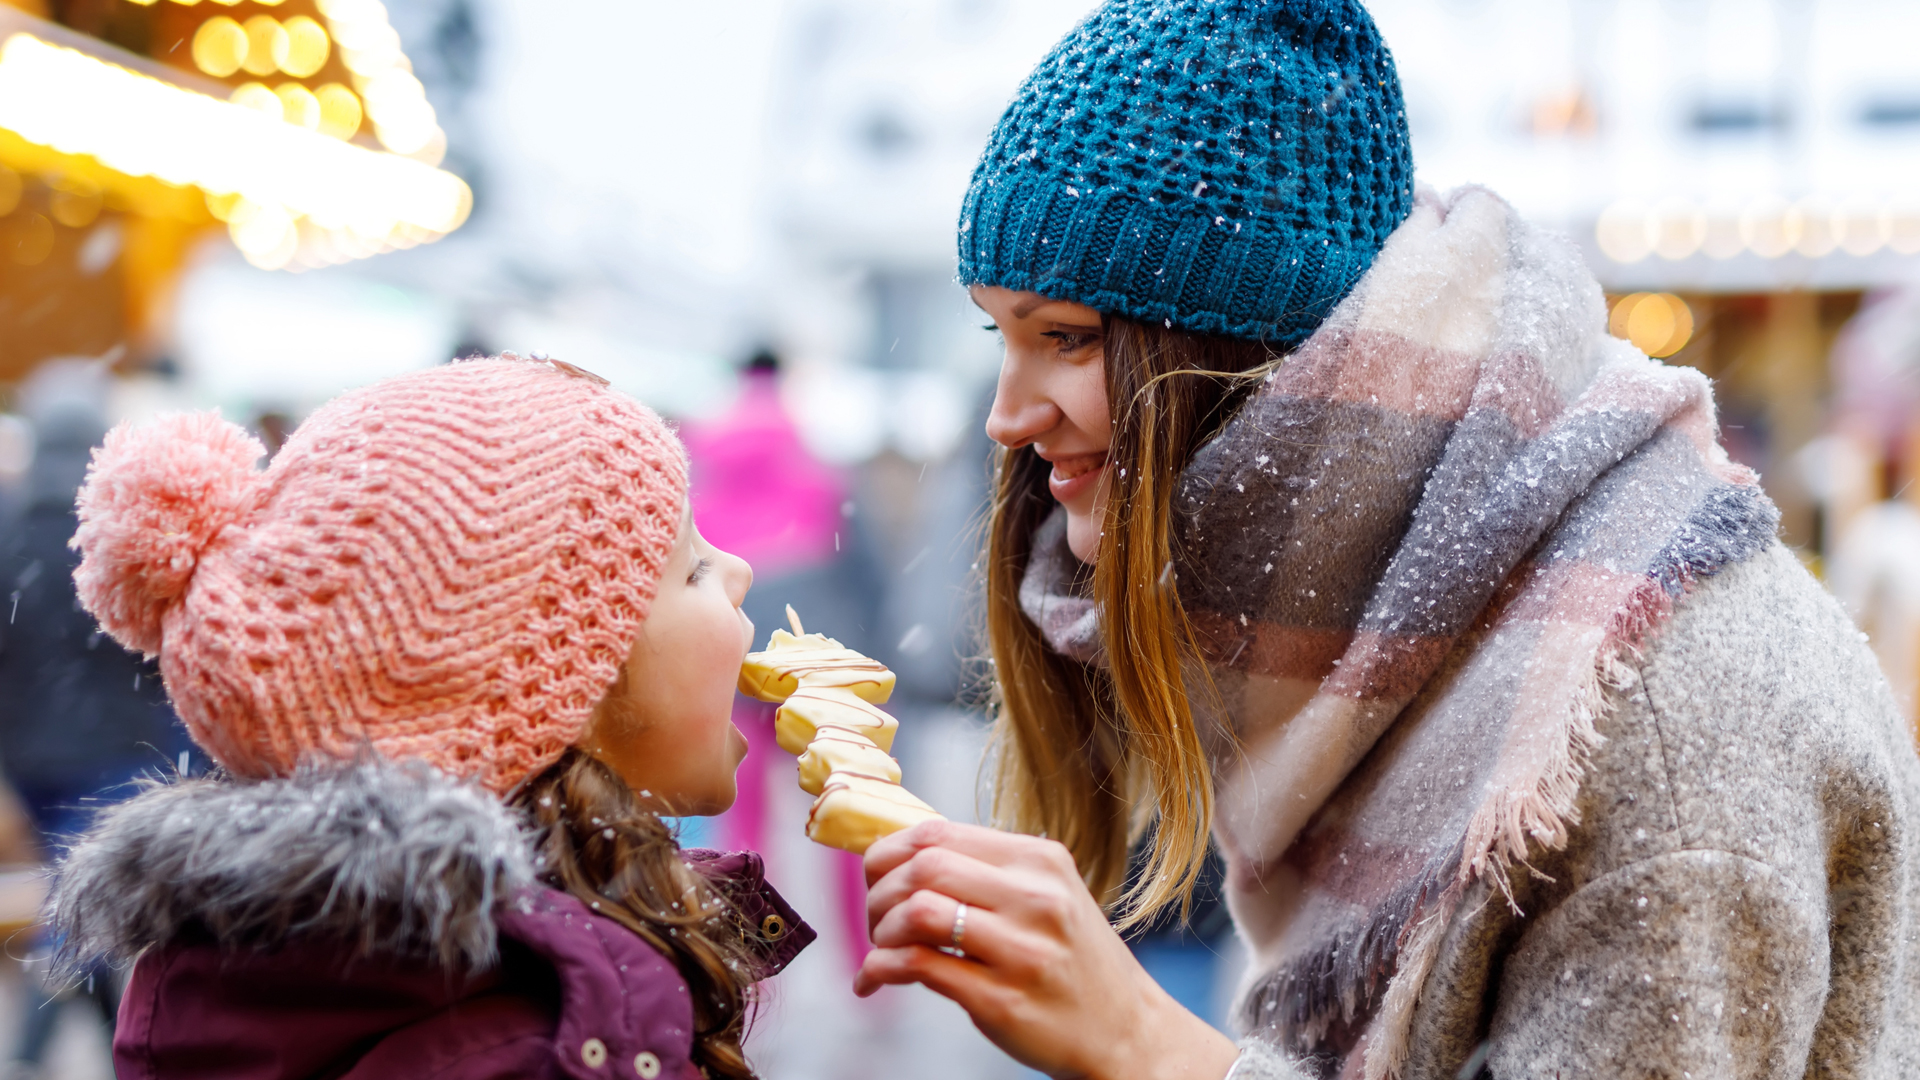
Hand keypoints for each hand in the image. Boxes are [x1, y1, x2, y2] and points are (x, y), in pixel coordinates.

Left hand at [855, 820, 1238, 1079]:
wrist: (1127, 1031)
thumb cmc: (1073, 960)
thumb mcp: (1048, 896)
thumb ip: (987, 871)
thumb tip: (899, 857)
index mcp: (1041, 861)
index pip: (939, 832)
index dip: (888, 852)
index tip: (875, 876)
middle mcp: (1036, 898)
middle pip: (924, 867)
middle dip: (879, 892)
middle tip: (875, 919)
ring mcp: (1022, 950)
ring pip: (918, 912)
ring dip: (880, 931)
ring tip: (882, 949)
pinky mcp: (1003, 1000)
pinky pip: (920, 967)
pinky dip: (880, 970)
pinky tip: (875, 979)